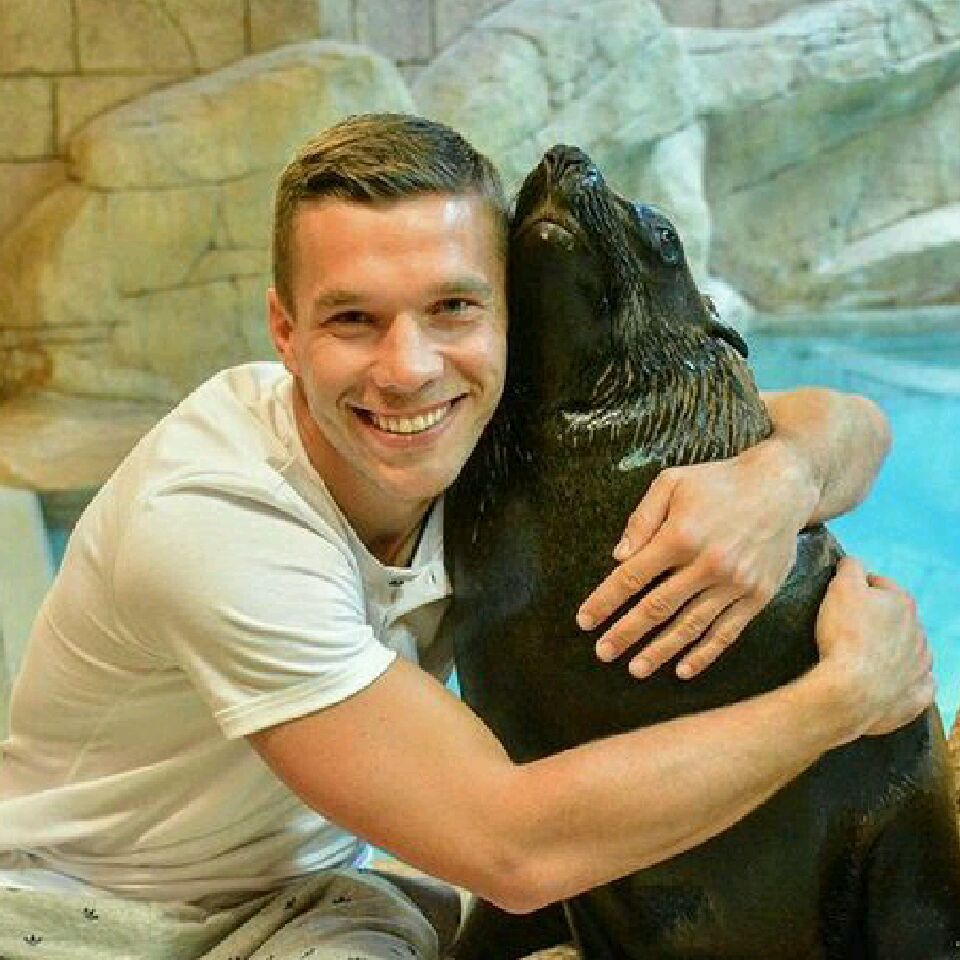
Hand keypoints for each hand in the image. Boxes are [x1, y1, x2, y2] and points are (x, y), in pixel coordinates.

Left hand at [577, 444, 815, 678]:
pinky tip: (683, 670)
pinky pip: (727, 632)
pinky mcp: (758, 596)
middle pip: (657, 608)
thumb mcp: (672, 482)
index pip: (632, 577)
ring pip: (690, 626)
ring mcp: (736, 583)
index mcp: (681, 536)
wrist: (782, 486)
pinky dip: (704, 654)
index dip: (605, 602)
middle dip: (626, 633)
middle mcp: (708, 564)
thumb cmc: (719, 482)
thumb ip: (642, 519)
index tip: (585, 621)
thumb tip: (619, 557)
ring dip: (660, 651)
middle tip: (603, 653)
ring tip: (636, 669)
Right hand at [815, 557, 932, 736]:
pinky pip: (916, 684)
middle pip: (896, 619)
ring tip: (862, 658)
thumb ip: (850, 569)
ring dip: (891, 650)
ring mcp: (922, 665)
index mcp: (902, 603)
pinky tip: (885, 681)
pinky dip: (904, 681)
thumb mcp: (840, 589)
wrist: (852, 692)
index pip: (880, 585)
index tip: (842, 600)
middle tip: (846, 629)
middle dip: (876, 621)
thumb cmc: (845, 637)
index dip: (859, 589)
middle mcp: (919, 632)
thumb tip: (854, 562)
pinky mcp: (919, 695)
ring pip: (909, 651)